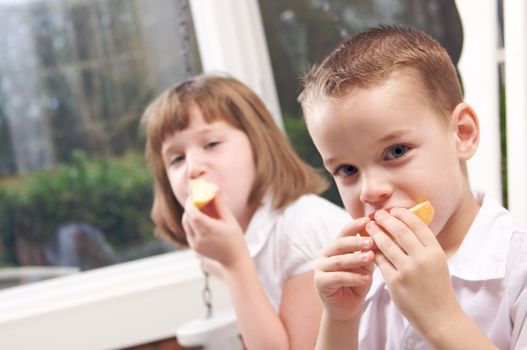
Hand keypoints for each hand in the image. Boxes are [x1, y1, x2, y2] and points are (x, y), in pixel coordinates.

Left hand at [182, 194, 248, 268]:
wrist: (234, 260)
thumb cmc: (235, 239)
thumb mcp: (230, 221)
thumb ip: (220, 205)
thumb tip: (215, 190)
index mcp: (210, 230)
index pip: (193, 214)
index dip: (190, 202)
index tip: (194, 195)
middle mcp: (200, 238)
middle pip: (187, 217)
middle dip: (190, 206)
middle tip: (197, 199)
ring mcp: (196, 244)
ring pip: (185, 223)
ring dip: (190, 214)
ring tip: (200, 209)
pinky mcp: (194, 247)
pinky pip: (188, 231)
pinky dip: (191, 223)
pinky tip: (201, 220)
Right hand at [314, 217, 375, 321]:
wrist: (347, 307)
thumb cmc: (357, 282)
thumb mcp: (365, 265)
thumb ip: (369, 252)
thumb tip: (380, 236)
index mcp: (335, 246)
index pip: (344, 232)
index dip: (355, 226)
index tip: (369, 220)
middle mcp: (325, 254)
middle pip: (340, 244)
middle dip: (356, 242)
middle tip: (371, 241)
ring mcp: (320, 267)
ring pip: (339, 261)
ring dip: (356, 259)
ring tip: (370, 258)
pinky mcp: (320, 282)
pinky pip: (338, 277)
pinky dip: (353, 278)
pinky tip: (366, 278)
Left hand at [366, 208, 459, 334]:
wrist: (439, 317)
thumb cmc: (437, 288)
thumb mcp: (437, 263)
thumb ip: (424, 246)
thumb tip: (407, 225)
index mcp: (435, 252)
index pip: (418, 225)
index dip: (404, 214)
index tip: (394, 210)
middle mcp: (422, 259)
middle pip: (400, 230)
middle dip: (386, 219)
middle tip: (377, 214)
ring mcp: (408, 270)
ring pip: (386, 244)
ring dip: (375, 232)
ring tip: (369, 226)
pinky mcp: (395, 282)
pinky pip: (380, 261)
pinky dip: (373, 251)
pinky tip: (369, 246)